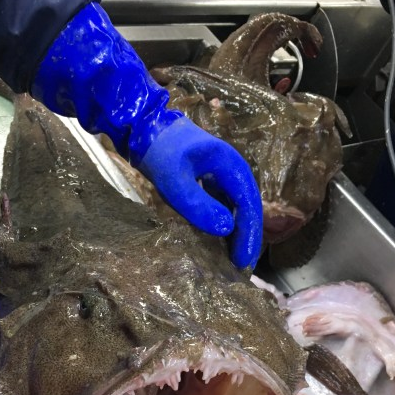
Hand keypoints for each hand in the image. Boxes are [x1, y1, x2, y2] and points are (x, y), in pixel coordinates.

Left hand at [137, 116, 262, 268]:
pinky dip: (224, 223)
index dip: (249, 234)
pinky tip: (217, 240)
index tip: (243, 260)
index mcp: (231, 166)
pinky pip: (224, 205)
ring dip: (237, 232)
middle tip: (241, 266)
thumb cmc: (160, 152)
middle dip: (246, 237)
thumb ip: (199, 204)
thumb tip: (226, 229)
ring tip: (232, 258)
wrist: (145, 128)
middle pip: (247, 208)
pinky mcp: (211, 181)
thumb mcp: (175, 181)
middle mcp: (232, 171)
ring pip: (237, 208)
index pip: (248, 205)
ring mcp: (222, 176)